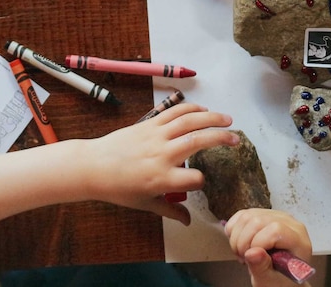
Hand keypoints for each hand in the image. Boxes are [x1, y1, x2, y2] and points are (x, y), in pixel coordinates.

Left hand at [86, 103, 237, 223]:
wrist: (94, 166)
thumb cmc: (119, 189)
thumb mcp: (146, 204)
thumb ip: (170, 211)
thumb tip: (189, 221)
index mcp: (162, 179)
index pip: (194, 179)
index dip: (202, 181)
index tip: (200, 182)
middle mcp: (162, 155)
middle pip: (198, 141)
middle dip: (221, 138)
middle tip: (237, 139)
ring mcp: (156, 136)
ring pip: (189, 121)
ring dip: (211, 117)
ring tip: (228, 119)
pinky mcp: (150, 124)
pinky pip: (174, 112)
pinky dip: (191, 108)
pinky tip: (204, 109)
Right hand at [225, 209, 312, 286]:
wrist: (279, 277)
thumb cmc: (280, 280)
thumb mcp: (270, 281)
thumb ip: (262, 267)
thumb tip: (253, 253)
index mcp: (298, 240)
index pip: (275, 230)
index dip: (257, 243)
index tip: (251, 257)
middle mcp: (289, 223)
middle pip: (258, 221)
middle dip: (243, 241)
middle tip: (243, 258)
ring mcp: (276, 216)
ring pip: (247, 216)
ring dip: (237, 236)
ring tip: (243, 253)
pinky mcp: (263, 214)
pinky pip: (242, 214)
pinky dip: (234, 229)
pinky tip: (240, 242)